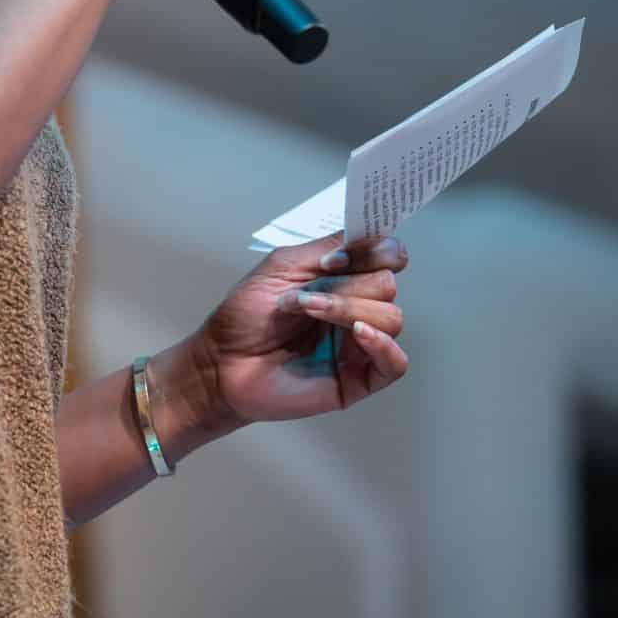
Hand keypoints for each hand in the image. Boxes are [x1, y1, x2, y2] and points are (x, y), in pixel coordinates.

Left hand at [190, 231, 409, 427]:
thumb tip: (372, 239)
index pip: (384, 256)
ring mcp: (359, 343)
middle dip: (350, 283)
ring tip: (309, 311)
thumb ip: (325, 248)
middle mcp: (355, 307)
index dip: (378, 250)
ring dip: (350, 309)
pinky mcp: (359, 378)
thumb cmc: (245, 315)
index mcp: (341, 278)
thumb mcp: (281, 266)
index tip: (347, 254)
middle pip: (387, 284)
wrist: (222, 362)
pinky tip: (358, 334)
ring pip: (391, 318)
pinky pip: (396, 363)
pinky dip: (383, 344)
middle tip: (308, 293)